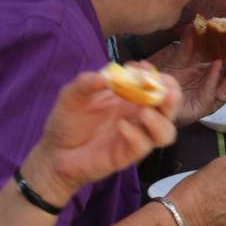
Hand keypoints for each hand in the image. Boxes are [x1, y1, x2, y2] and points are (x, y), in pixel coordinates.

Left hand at [20, 67, 181, 205]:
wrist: (54, 153)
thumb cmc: (67, 121)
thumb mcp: (71, 96)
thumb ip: (85, 83)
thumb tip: (105, 75)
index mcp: (132, 97)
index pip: (159, 85)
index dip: (159, 77)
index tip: (145, 69)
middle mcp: (139, 115)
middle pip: (171, 107)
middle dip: (172, 97)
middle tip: (163, 92)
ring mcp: (136, 136)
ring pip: (166, 132)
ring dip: (160, 120)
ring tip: (144, 113)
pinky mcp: (128, 155)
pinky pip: (143, 146)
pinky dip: (137, 135)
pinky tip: (121, 127)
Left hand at [150, 27, 225, 125]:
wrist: (154, 98)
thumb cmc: (171, 81)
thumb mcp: (180, 59)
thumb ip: (188, 44)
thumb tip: (194, 25)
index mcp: (217, 74)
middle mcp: (217, 87)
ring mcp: (211, 98)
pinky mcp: (202, 107)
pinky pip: (211, 94)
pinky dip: (214, 79)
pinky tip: (216, 67)